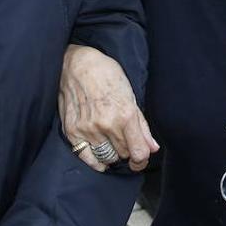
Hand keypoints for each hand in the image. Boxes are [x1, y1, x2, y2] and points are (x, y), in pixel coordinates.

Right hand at [59, 45, 157, 172]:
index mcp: (125, 115)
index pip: (138, 153)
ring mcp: (88, 129)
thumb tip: (152, 148)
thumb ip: (142, 125)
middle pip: (123, 155)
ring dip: (112, 153)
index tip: (141, 156)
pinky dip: (96, 161)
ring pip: (107, 157)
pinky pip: (87, 157)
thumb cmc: (106, 75)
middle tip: (124, 139)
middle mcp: (107, 125)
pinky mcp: (72, 131)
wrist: (77, 64)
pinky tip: (100, 157)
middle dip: (127, 149)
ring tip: (111, 141)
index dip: (142, 159)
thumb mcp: (130, 95)